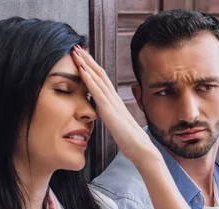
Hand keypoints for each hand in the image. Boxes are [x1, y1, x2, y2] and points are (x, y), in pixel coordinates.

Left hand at [72, 46, 158, 164]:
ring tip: (76, 51)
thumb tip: (106, 116)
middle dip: (88, 60)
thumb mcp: (118, 127)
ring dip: (86, 64)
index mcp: (115, 104)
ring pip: (98, 79)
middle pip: (100, 74)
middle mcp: (115, 100)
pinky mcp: (110, 111)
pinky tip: (81, 70)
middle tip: (77, 47)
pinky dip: (89, 79)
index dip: (92, 68)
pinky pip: (97, 92)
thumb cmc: (131, 143)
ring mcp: (113, 104)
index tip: (82, 58)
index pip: (102, 81)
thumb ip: (112, 118)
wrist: (142, 151)